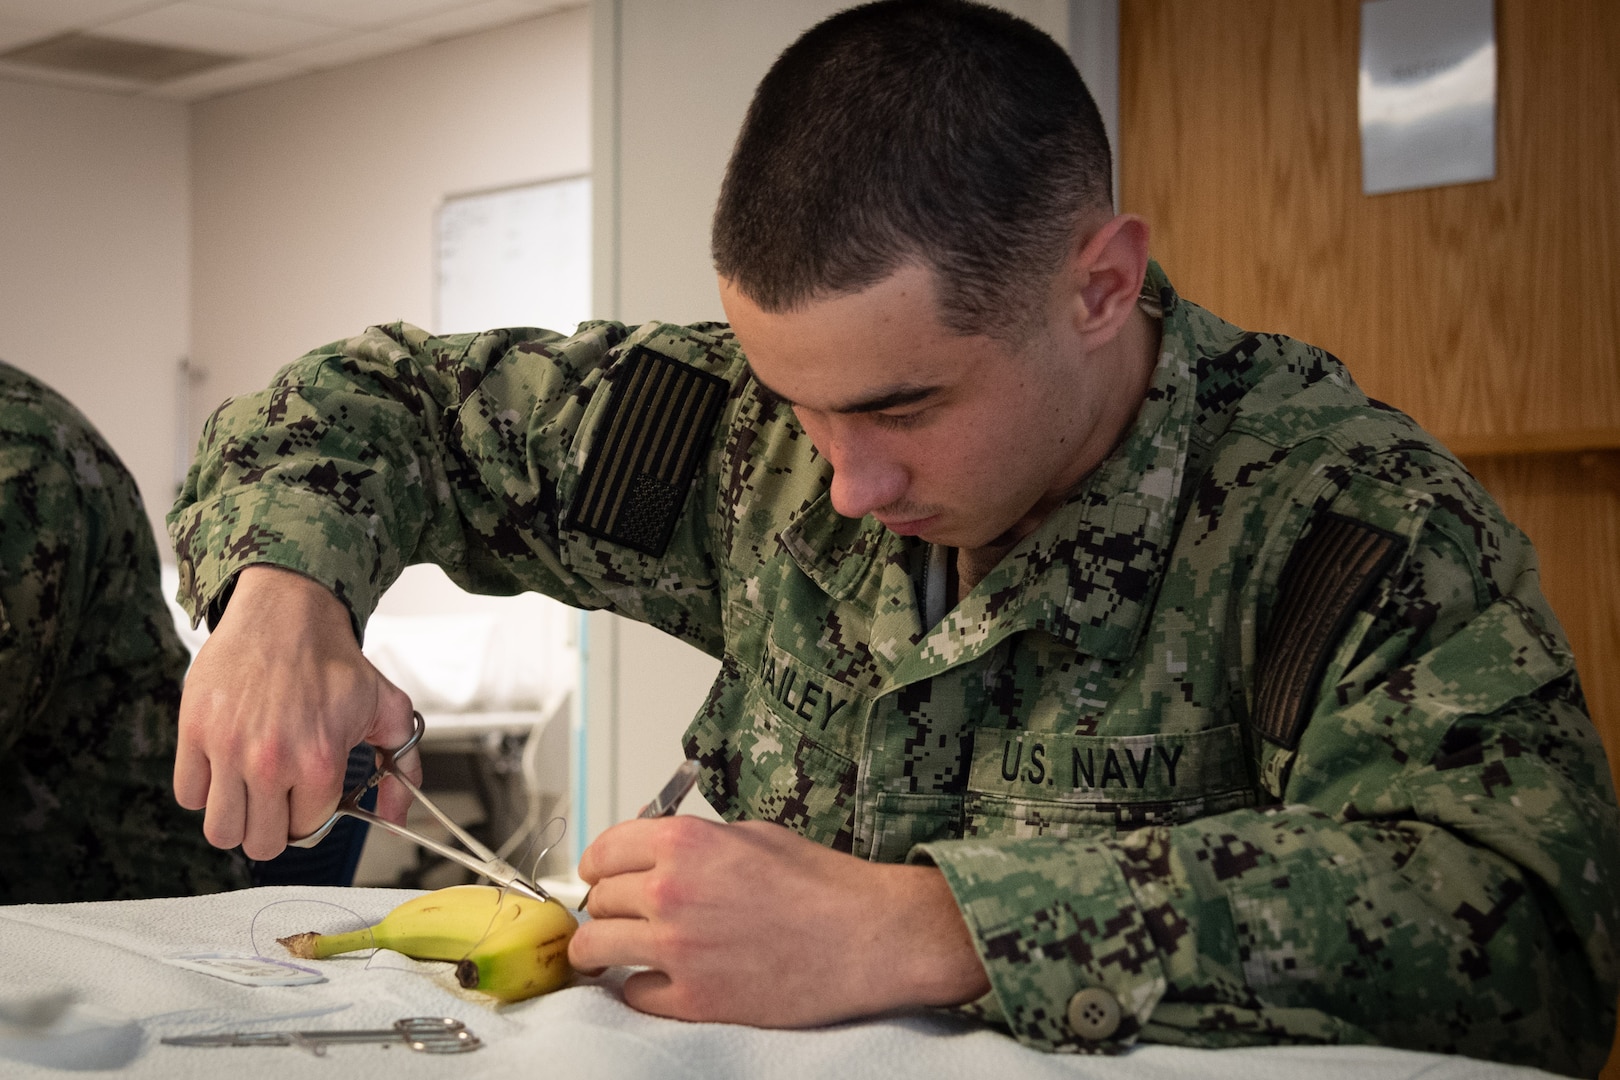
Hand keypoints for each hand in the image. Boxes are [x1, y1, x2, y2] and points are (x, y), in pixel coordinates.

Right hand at [172, 565, 418, 860]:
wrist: (287, 612)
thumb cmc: (333, 661)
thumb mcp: (386, 708)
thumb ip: (402, 766)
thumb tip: (397, 816)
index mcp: (320, 763)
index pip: (305, 832)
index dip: (308, 818)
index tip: (307, 798)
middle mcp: (270, 763)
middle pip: (259, 843)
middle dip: (272, 826)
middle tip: (278, 798)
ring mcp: (227, 748)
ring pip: (219, 830)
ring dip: (236, 815)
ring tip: (250, 786)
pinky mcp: (194, 730)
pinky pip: (187, 794)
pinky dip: (204, 787)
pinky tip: (225, 764)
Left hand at [570, 817, 989, 1026]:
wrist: (868, 937)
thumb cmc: (825, 885)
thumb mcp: (754, 835)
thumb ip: (697, 842)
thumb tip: (661, 851)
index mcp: (685, 844)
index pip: (604, 850)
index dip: (600, 864)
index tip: (601, 874)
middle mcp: (670, 893)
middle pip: (599, 900)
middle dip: (608, 906)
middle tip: (624, 913)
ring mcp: (677, 949)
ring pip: (595, 949)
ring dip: (603, 950)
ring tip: (617, 951)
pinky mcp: (693, 999)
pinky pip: (633, 995)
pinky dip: (641, 988)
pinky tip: (660, 980)